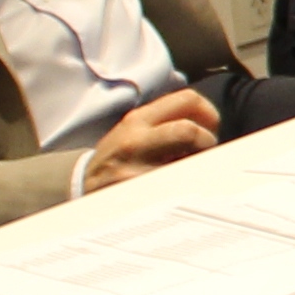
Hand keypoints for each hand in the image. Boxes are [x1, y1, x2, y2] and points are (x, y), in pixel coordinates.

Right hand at [85, 90, 220, 188]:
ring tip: (190, 171)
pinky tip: (176, 189)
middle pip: (188, 130)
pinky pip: (173, 189)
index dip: (209, 113)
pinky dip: (184, 188)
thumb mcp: (134, 130)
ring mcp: (135, 169)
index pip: (187, 100)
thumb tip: (208, 125)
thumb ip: (166, 122)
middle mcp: (136, 140)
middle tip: (205, 152)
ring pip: (185, 163)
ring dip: (197, 167)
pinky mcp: (136, 194)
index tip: (212, 127)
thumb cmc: (117, 158)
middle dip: (207, 141)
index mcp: (139, 119)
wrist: (81, 186)